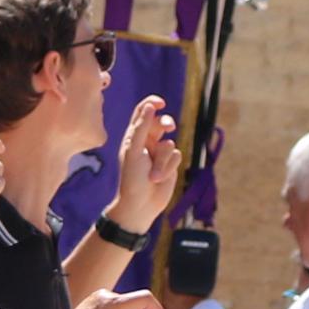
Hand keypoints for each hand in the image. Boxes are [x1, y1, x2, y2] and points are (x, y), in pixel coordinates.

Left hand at [111, 96, 182, 225]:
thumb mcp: (134, 151)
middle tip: (169, 127)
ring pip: (170, 143)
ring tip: (153, 175)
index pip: (143, 112)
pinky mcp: (170, 164)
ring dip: (163, 160)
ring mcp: (159, 153)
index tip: (160, 103)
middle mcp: (147, 142)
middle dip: (165, 123)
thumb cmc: (132, 178)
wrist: (140, 205)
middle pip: (161, 122)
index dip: (152, 103)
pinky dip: (168, 167)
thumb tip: (151, 106)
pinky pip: (177, 155)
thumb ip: (141, 127)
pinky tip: (159, 178)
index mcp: (133, 136)